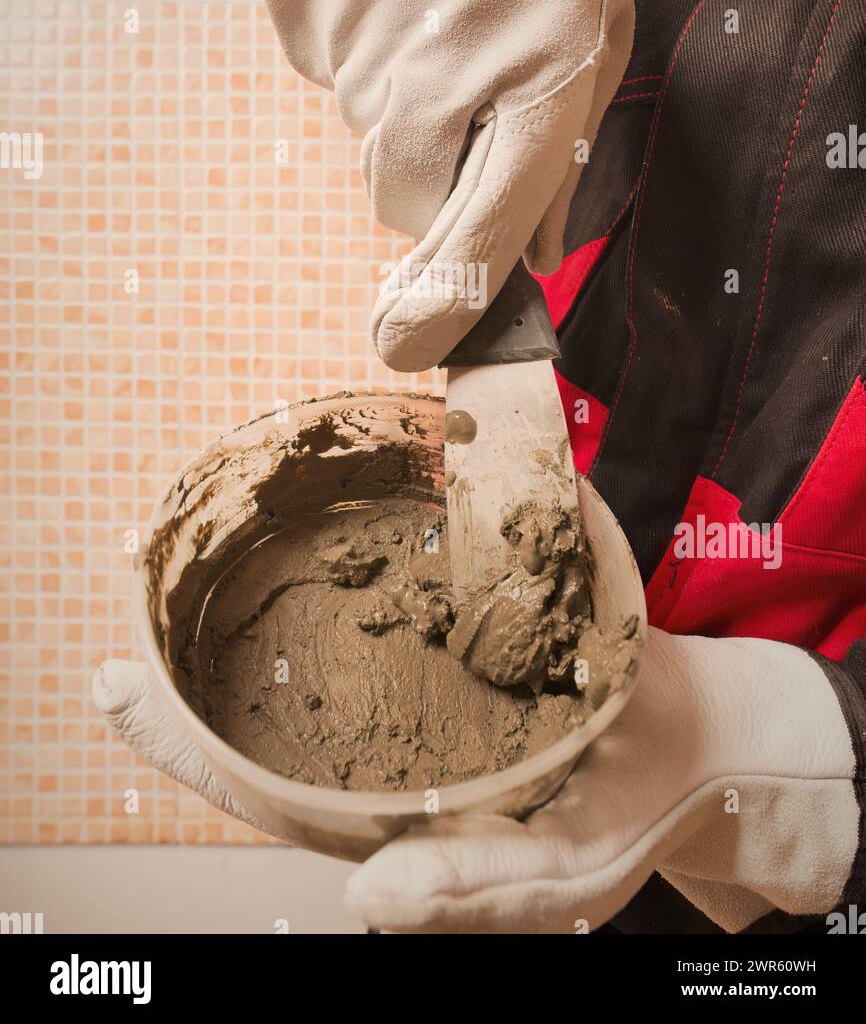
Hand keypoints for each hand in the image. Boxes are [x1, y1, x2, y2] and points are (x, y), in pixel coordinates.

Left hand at [94, 627, 857, 933]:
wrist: (700, 741)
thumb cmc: (630, 812)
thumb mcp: (565, 877)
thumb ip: (473, 893)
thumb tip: (367, 903)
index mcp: (399, 820)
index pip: (269, 792)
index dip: (190, 749)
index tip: (118, 692)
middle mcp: (391, 759)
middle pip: (267, 729)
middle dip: (188, 686)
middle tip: (123, 612)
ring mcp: (417, 702)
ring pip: (311, 667)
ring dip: (242, 616)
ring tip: (174, 563)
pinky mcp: (456, 642)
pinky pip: (377, 617)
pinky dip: (332, 576)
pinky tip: (299, 535)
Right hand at [261, 0, 633, 370]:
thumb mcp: (592, 52)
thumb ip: (561, 164)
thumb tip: (531, 269)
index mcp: (552, 67)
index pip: (490, 213)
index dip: (450, 292)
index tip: (404, 349)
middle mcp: (458, 44)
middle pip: (403, 195)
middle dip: (427, 185)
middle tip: (456, 110)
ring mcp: (370, 11)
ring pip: (362, 137)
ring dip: (395, 112)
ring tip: (430, 29)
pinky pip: (318, 78)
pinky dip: (348, 61)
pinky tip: (388, 4)